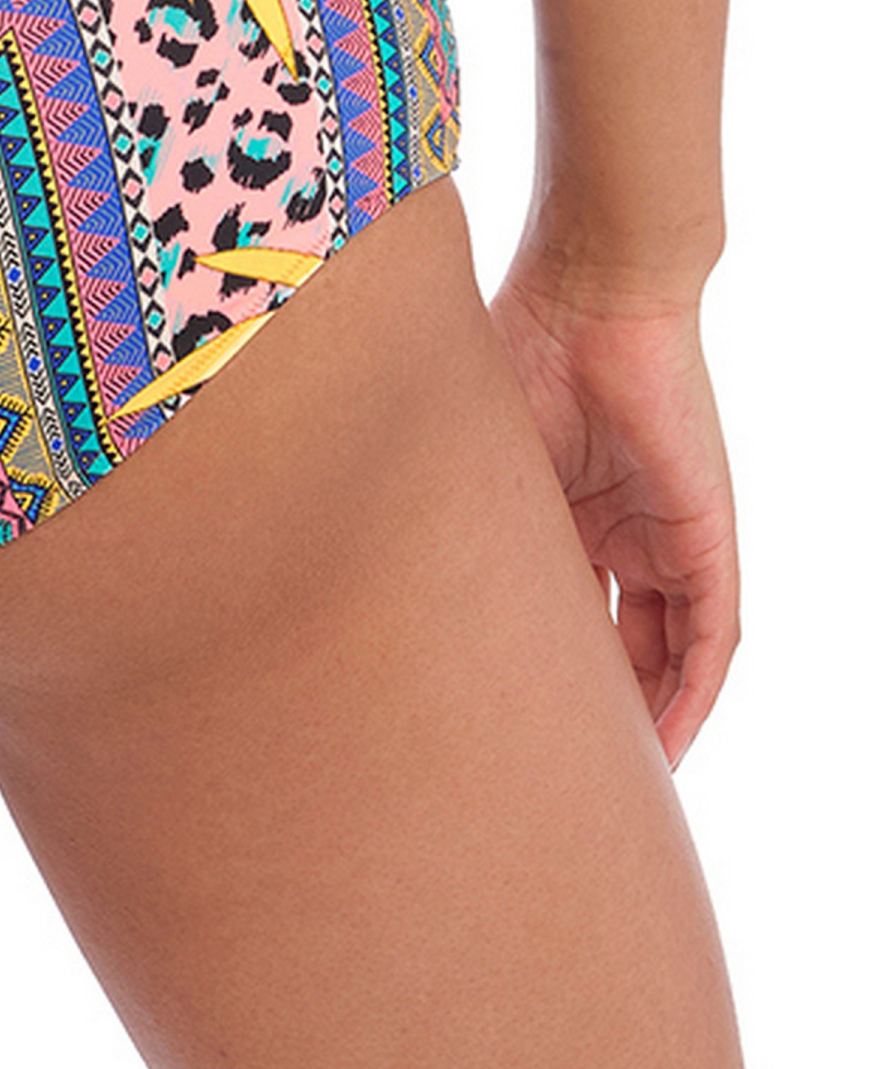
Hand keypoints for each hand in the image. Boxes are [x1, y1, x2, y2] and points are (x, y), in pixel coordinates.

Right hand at [489, 261, 737, 768]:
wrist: (591, 288)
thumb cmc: (520, 346)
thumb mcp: (476, 458)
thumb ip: (448, 512)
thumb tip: (354, 568)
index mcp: (569, 509)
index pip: (567, 613)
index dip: (547, 674)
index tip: (510, 727)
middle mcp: (624, 528)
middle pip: (621, 643)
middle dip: (600, 711)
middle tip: (562, 774)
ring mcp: (669, 531)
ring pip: (670, 649)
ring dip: (650, 717)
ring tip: (619, 780)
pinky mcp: (705, 531)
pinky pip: (714, 633)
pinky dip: (696, 691)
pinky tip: (671, 742)